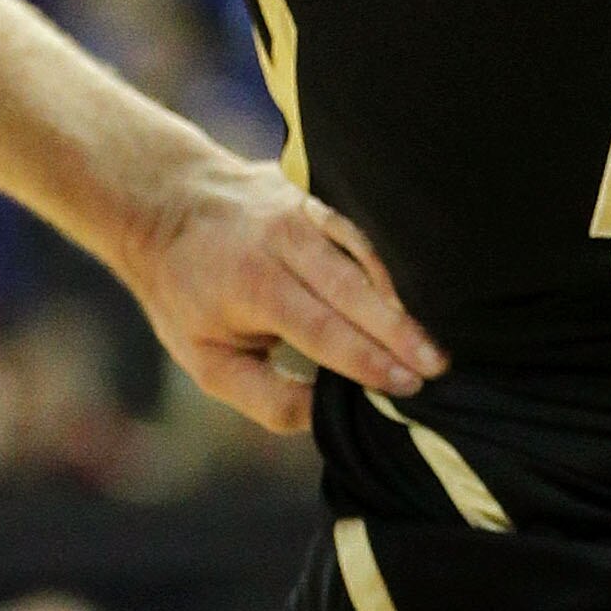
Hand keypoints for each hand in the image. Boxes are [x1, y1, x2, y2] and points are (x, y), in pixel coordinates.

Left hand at [113, 141, 445, 437]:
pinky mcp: (319, 194)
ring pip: (366, 250)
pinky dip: (397, 259)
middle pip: (353, 287)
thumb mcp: (205, 360)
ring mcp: (303, 208)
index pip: (320, 327)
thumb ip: (265, 396)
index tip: (406, 385)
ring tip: (443, 331)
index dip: (366, 358)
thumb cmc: (188, 294)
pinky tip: (425, 289)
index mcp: (250, 283)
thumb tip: (324, 416)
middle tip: (440, 364)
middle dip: (400, 329)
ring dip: (406, 291)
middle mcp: (281, 239)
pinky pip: (366, 227)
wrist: (166, 204)